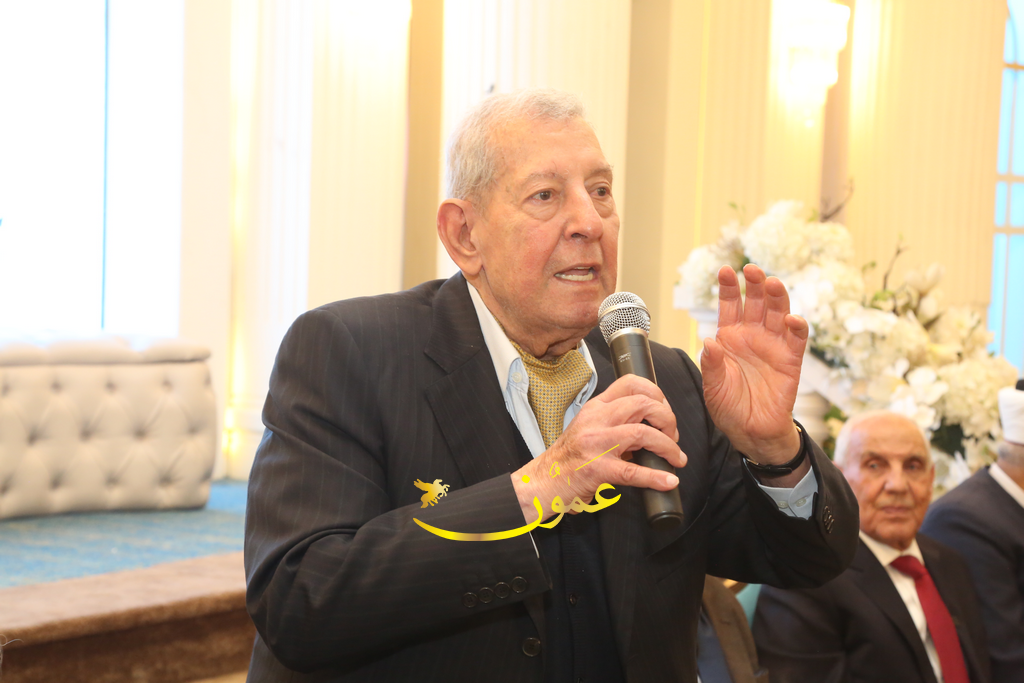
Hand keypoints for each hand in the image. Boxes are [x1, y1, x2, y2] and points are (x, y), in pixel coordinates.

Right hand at [511, 375, 686, 522]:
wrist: (542, 481)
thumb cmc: (566, 459)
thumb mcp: (588, 429)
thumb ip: (615, 424)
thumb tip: (650, 430)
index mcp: (595, 408)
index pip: (631, 383)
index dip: (656, 394)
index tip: (665, 412)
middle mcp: (596, 420)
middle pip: (642, 403)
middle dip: (667, 419)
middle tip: (672, 437)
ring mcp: (596, 443)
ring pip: (643, 433)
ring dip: (667, 447)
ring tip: (676, 459)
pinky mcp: (598, 469)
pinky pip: (633, 471)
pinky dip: (655, 477)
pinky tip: (667, 481)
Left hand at [701, 264, 806, 465]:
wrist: (751, 432)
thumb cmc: (728, 407)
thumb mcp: (713, 387)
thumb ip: (712, 365)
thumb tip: (709, 342)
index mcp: (730, 337)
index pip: (730, 305)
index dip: (729, 287)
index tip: (725, 270)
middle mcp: (752, 336)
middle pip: (757, 302)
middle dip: (755, 284)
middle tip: (752, 270)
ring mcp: (773, 346)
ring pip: (778, 313)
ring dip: (777, 297)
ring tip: (772, 284)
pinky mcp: (791, 360)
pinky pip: (796, 339)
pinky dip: (796, 327)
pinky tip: (792, 319)